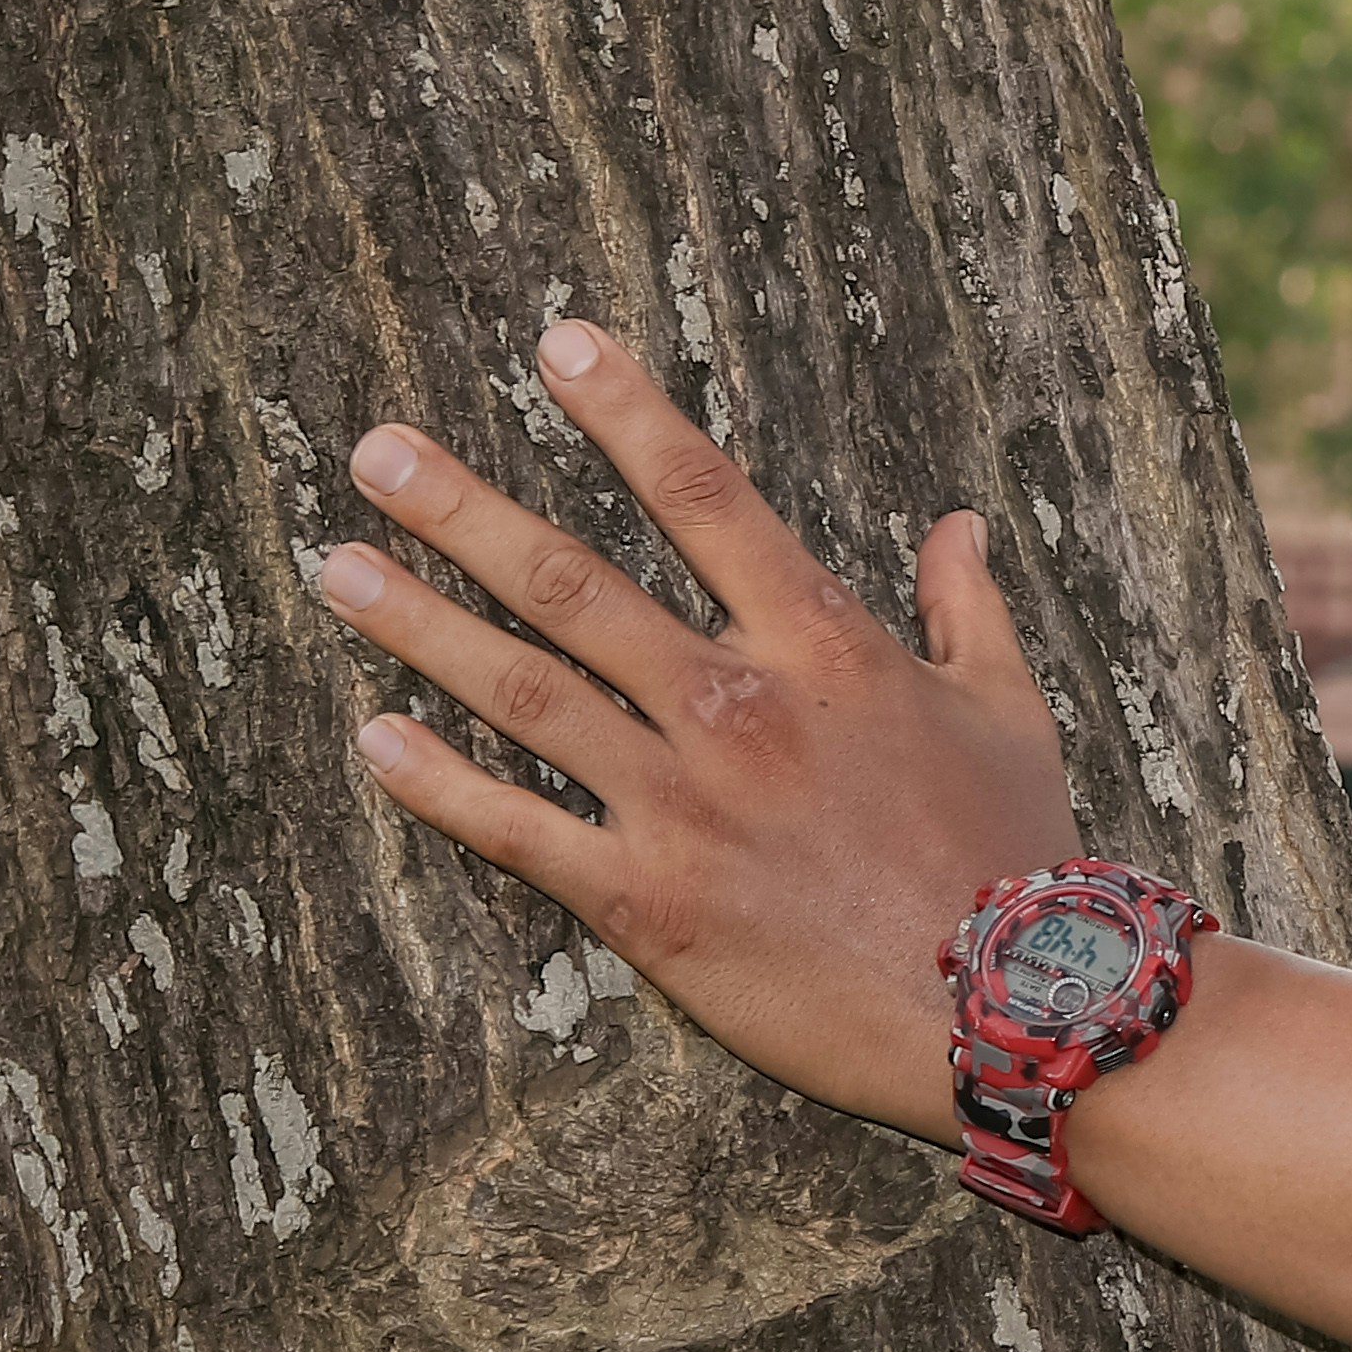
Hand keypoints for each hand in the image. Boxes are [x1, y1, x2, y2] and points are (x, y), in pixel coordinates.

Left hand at [319, 321, 1086, 1143]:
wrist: (1006, 1005)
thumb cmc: (1013, 856)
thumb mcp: (1008, 711)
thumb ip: (968, 609)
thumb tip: (959, 525)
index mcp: (826, 649)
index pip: (708, 499)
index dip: (627, 415)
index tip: (556, 346)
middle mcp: (738, 707)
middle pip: (575, 584)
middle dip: (464, 511)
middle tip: (374, 451)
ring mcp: (684, 803)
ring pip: (523, 693)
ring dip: (420, 625)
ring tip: (337, 567)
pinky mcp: (648, 900)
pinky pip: (519, 831)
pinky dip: (437, 785)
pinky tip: (373, 737)